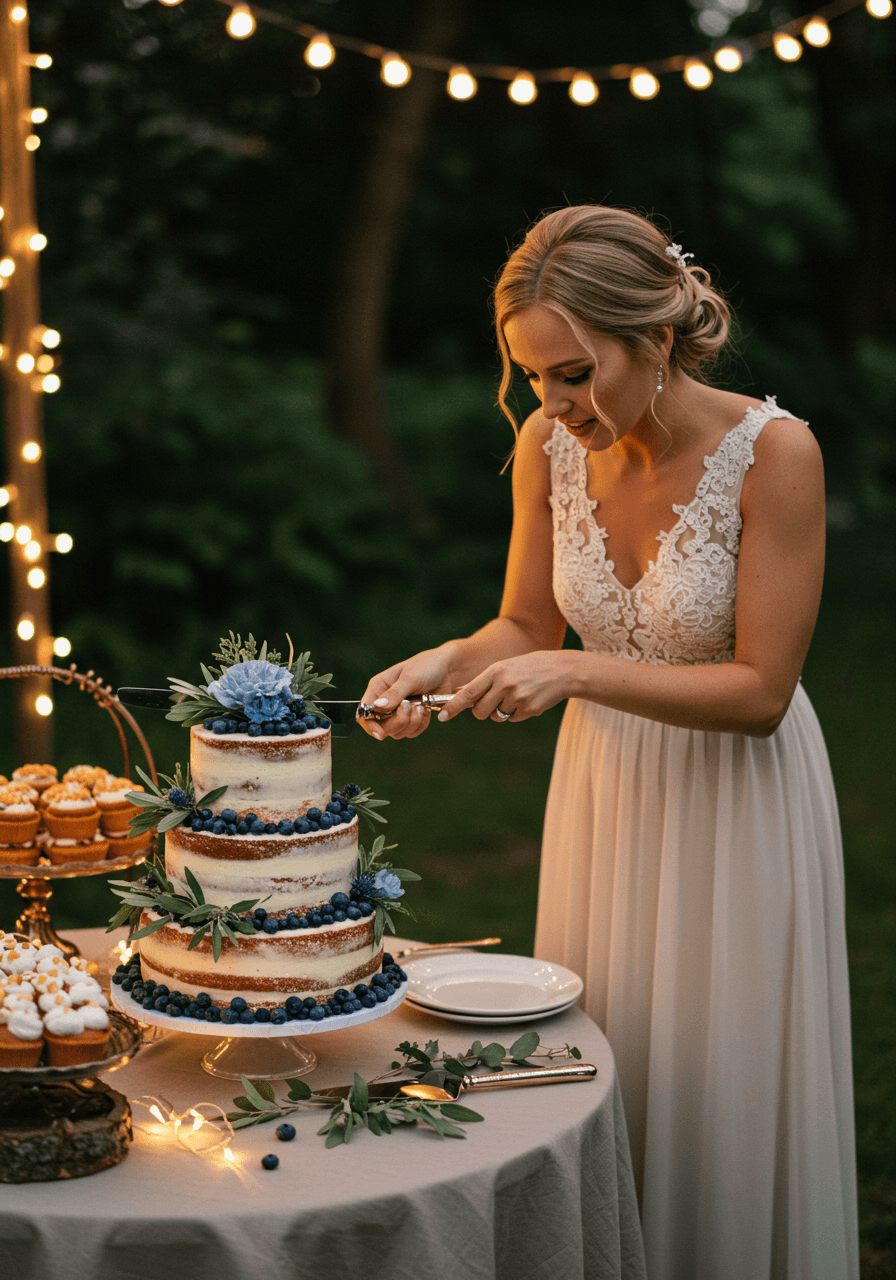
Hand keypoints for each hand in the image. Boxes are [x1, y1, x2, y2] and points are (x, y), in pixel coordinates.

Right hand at [360, 647, 456, 740]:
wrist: (448, 669)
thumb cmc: (426, 666)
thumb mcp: (410, 678)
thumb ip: (394, 693)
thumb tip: (377, 707)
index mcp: (379, 688)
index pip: (365, 711)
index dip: (370, 725)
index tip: (381, 733)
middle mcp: (386, 701)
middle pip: (381, 726)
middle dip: (397, 721)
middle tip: (409, 706)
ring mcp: (399, 711)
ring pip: (397, 732)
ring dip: (411, 722)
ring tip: (420, 705)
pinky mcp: (412, 717)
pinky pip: (412, 731)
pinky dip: (420, 724)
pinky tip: (426, 709)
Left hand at [436, 651, 577, 723]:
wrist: (563, 671)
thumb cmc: (530, 667)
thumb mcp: (506, 667)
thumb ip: (487, 681)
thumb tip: (464, 694)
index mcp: (496, 671)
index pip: (468, 692)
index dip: (453, 706)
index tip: (443, 716)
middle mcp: (504, 685)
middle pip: (480, 711)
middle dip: (482, 711)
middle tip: (492, 703)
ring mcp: (517, 698)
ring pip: (497, 716)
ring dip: (503, 711)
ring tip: (518, 695)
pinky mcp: (528, 710)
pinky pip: (513, 719)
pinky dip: (518, 713)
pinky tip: (529, 699)